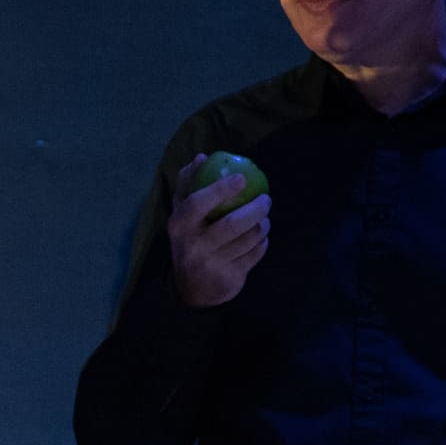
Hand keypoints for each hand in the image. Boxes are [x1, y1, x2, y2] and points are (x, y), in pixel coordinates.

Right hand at [165, 165, 271, 307]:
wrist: (191, 288)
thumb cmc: (189, 238)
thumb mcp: (181, 213)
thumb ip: (188, 184)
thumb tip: (201, 157)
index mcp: (179, 226)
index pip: (198, 203)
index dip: (221, 189)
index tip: (241, 178)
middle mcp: (193, 246)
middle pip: (232, 223)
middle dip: (256, 209)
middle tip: (266, 199)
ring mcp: (211, 265)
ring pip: (248, 239)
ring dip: (263, 225)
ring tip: (264, 218)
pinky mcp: (229, 279)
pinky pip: (255, 254)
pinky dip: (262, 242)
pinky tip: (261, 237)